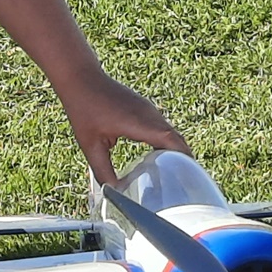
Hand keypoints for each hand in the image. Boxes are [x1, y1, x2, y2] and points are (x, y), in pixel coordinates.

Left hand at [60, 71, 190, 183]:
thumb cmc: (84, 109)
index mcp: (140, 123)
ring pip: (171, 133)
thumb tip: (113, 192)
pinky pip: (162, 127)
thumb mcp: (91, 146)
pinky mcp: (144, 108)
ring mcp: (148, 109)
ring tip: (176, 174)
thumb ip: (104, 171)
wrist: (82, 79)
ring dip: (175, 151)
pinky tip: (160, 157)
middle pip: (176, 139)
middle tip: (185, 184)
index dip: (184, 160)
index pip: (172, 142)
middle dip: (183, 160)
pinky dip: (167, 142)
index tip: (190, 178)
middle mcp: (149, 114)